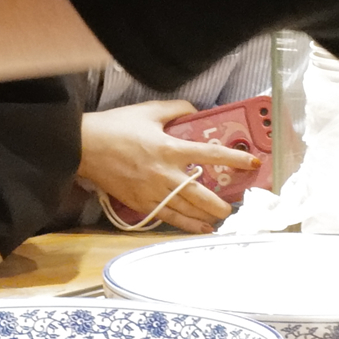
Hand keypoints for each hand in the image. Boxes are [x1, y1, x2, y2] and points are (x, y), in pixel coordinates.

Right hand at [79, 100, 261, 233]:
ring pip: (187, 210)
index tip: (253, 164)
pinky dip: (187, 225)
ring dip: (207, 217)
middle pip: (201, 194)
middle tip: (234, 206)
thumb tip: (196, 111)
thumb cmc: (116, 126)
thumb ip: (176, 109)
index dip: (234, 159)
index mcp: (169, 148)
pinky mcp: (141, 204)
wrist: (85, 147)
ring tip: (222, 219)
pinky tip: (200, 229)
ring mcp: (153, 192)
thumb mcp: (148, 111)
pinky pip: (169, 218)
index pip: (210, 155)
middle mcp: (165, 174)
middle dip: (221, 203)